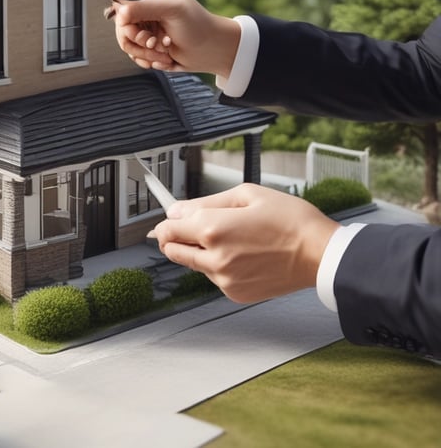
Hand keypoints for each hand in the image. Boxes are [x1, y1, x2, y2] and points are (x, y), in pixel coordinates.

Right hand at [112, 0, 240, 77]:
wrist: (212, 50)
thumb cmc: (198, 25)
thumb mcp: (171, 9)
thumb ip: (143, 7)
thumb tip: (119, 13)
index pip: (121, 1)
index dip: (124, 18)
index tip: (135, 29)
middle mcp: (146, 8)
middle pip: (121, 26)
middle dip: (137, 40)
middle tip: (153, 43)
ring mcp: (146, 28)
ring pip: (127, 43)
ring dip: (145, 53)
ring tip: (163, 51)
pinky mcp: (148, 45)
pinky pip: (136, 55)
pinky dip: (149, 60)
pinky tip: (165, 57)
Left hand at [154, 183, 340, 302]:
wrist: (321, 253)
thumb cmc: (291, 221)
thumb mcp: (247, 195)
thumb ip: (205, 202)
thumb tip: (177, 209)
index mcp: (214, 230)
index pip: (167, 230)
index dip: (166, 222)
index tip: (171, 219)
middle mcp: (215, 258)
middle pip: (172, 250)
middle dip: (177, 238)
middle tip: (195, 228)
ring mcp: (224, 279)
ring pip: (194, 264)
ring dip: (201, 252)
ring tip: (234, 239)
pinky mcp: (235, 293)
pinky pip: (214, 277)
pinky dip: (220, 266)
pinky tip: (243, 254)